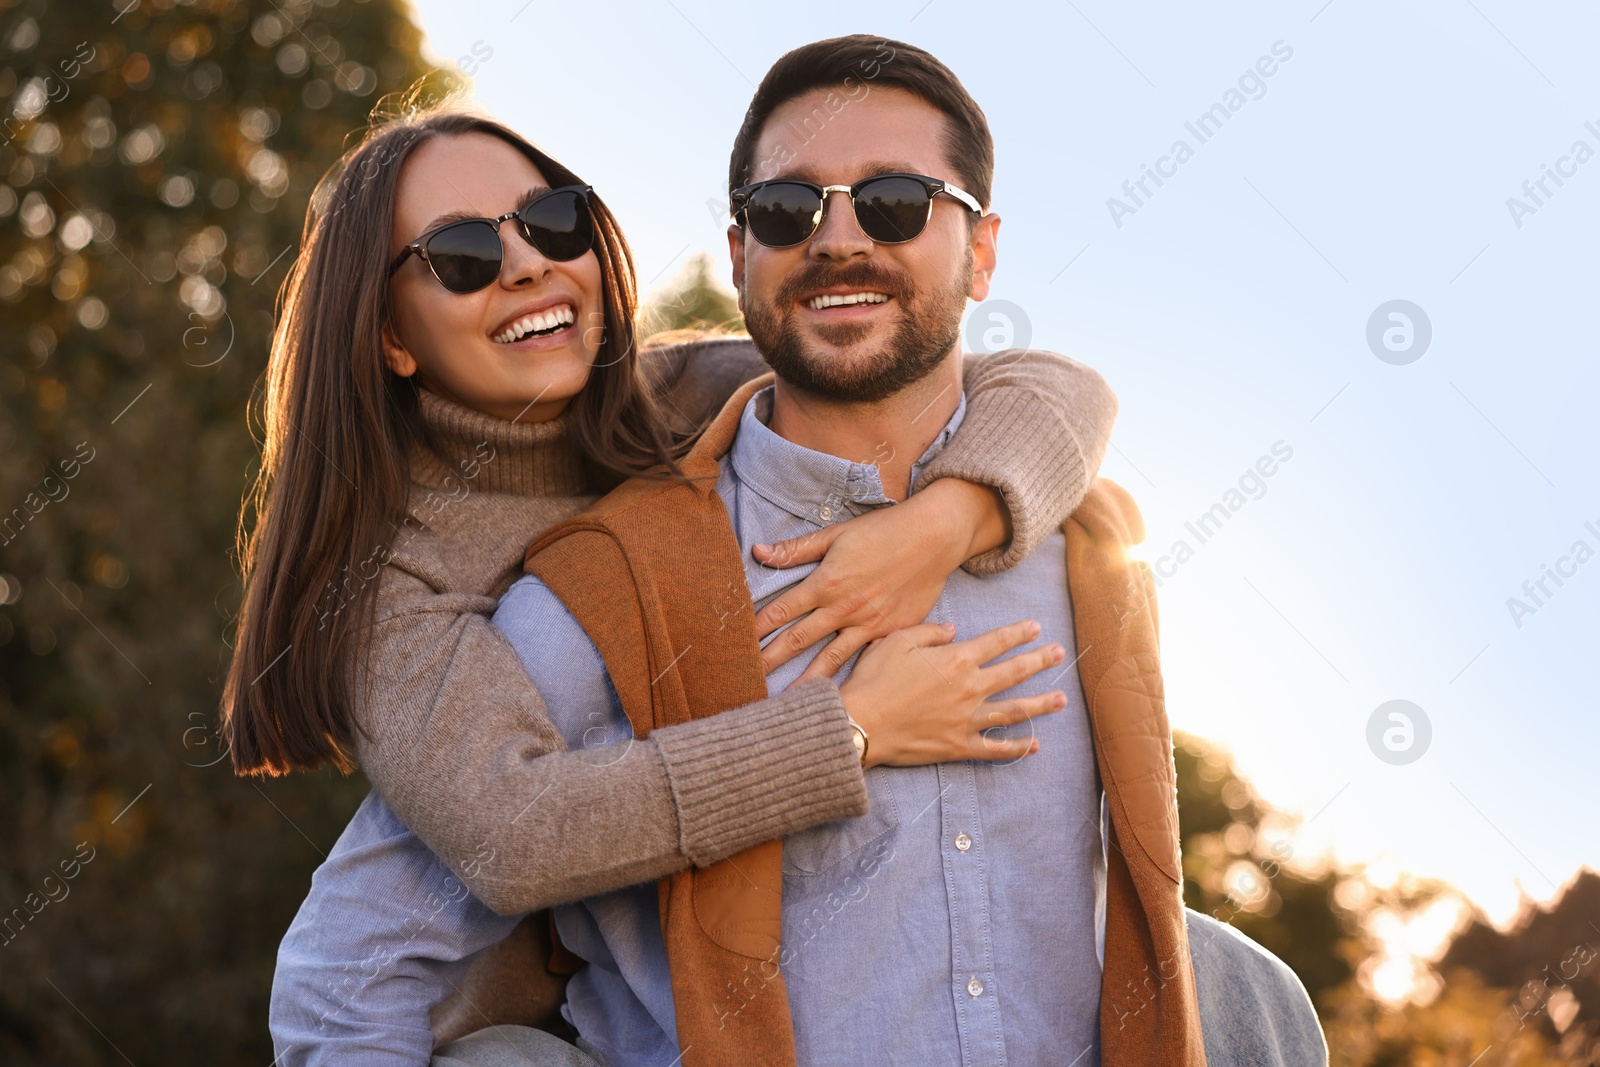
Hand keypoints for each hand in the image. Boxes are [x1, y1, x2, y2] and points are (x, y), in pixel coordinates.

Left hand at [751, 479, 1010, 680]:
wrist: (935, 537)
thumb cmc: (884, 531)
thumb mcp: (837, 535)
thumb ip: (797, 550)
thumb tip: (758, 552)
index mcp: (826, 582)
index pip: (780, 610)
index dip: (755, 629)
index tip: (734, 646)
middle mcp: (844, 608)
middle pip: (797, 640)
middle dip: (768, 662)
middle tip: (745, 682)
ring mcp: (868, 624)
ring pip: (829, 661)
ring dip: (804, 683)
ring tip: (785, 704)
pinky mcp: (891, 633)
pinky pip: (863, 660)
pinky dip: (847, 679)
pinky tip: (835, 697)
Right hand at [838, 619, 1067, 766]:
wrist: (862, 724)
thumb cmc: (874, 680)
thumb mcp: (896, 641)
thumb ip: (929, 632)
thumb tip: (953, 630)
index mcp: (956, 659)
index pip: (997, 642)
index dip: (1019, 633)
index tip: (1037, 628)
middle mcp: (970, 688)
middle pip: (1015, 672)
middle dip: (1040, 661)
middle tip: (1061, 654)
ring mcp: (967, 719)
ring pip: (1014, 710)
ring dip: (1041, 704)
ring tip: (1061, 699)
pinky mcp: (959, 745)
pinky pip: (995, 749)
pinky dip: (1016, 748)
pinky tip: (1034, 745)